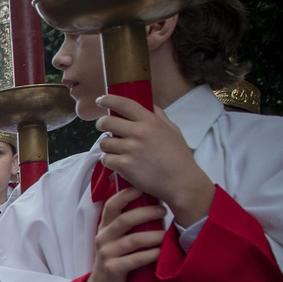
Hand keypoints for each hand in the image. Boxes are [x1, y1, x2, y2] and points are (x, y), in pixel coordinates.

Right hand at [72, 186, 166, 281]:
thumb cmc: (116, 260)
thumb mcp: (117, 240)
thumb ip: (129, 225)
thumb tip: (156, 205)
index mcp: (105, 228)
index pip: (111, 206)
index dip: (125, 195)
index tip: (142, 188)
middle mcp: (103, 238)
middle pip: (124, 220)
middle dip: (146, 213)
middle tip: (163, 211)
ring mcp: (107, 254)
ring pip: (133, 240)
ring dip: (153, 235)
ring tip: (167, 234)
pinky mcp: (113, 269)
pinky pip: (135, 259)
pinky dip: (151, 254)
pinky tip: (162, 252)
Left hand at [95, 93, 214, 224]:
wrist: (181, 182)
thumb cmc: (179, 157)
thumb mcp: (173, 131)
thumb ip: (160, 117)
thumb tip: (150, 105)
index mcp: (151, 121)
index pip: (124, 104)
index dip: (108, 100)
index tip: (101, 100)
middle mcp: (139, 132)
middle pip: (106, 122)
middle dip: (102, 124)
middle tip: (105, 128)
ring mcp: (130, 149)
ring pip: (104, 142)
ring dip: (107, 146)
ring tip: (116, 150)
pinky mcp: (124, 166)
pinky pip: (105, 159)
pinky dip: (109, 161)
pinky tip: (119, 163)